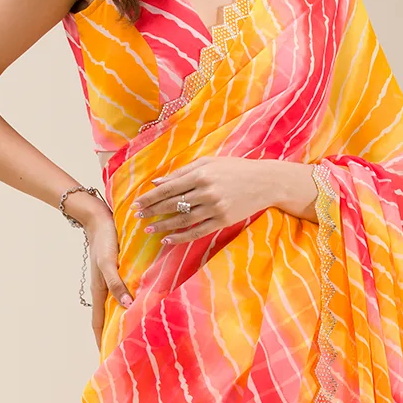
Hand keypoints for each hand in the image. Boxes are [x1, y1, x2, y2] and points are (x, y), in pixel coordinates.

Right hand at [72, 200, 132, 348]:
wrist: (99, 217)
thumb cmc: (103, 239)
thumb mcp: (109, 262)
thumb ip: (117, 283)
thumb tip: (127, 306)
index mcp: (99, 292)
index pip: (99, 325)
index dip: (102, 342)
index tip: (107, 361)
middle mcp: (105, 290)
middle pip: (109, 320)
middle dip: (115, 337)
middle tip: (128, 355)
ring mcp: (112, 282)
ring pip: (119, 308)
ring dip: (125, 322)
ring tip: (138, 336)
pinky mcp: (120, 273)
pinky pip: (126, 294)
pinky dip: (133, 304)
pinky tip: (144, 307)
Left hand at [134, 158, 317, 242]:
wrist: (266, 182)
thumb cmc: (235, 169)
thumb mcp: (209, 163)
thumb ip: (182, 172)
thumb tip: (157, 183)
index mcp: (201, 173)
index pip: (169, 187)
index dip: (150, 197)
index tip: (136, 203)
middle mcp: (207, 191)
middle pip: (172, 204)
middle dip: (152, 211)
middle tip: (137, 217)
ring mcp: (215, 208)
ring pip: (182, 219)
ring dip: (163, 225)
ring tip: (149, 229)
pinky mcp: (223, 220)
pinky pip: (197, 231)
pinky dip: (181, 237)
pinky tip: (167, 239)